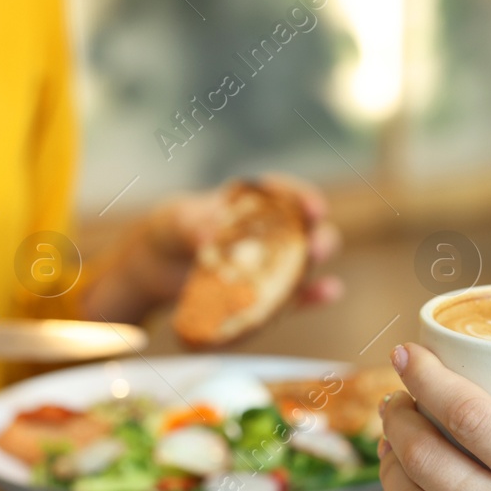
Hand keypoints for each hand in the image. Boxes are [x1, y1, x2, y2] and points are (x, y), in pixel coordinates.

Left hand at [78, 173, 341, 324]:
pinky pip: (294, 295)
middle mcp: (270, 231)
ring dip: (315, 266)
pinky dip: (312, 295)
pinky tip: (330, 292)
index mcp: (252, 202)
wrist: (160, 265)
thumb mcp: (179, 222)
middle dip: (317, 237)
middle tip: (316, 247)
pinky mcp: (267, 293)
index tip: (314, 208)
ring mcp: (271, 263)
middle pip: (304, 230)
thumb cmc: (174, 230)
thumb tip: (207, 238)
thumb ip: (193, 225)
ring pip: (304, 262)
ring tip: (322, 275)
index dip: (303, 199)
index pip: (284, 195)